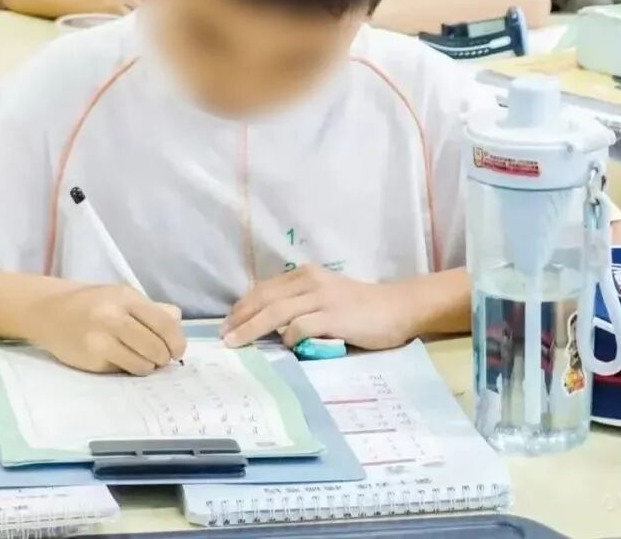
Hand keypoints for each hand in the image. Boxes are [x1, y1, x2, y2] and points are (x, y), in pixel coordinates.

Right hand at [24, 283, 185, 374]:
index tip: (178, 351)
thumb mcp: (123, 296)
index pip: (164, 323)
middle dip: (164, 358)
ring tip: (144, 361)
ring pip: (141, 364)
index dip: (176, 341)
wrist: (51, 312)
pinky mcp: (92, 360)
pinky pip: (122, 370)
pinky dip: (128, 369)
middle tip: (162, 359)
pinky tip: (122, 360)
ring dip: (148, 366)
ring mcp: (101, 341)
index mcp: (126, 297)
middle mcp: (114, 317)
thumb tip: (177, 325)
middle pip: (155, 347)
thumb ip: (152, 309)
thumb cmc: (93, 303)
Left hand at [222, 266, 414, 352]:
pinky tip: (284, 346)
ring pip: (277, 311)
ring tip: (236, 342)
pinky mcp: (335, 317)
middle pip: (266, 298)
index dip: (244, 305)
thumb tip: (268, 324)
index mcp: (306, 275)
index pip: (265, 288)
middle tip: (224, 335)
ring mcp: (323, 298)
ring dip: (253, 327)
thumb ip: (300, 304)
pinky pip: (302, 326)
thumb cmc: (360, 307)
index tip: (227, 322)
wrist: (397, 308)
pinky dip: (288, 336)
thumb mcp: (325, 296)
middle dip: (241, 317)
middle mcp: (311, 281)